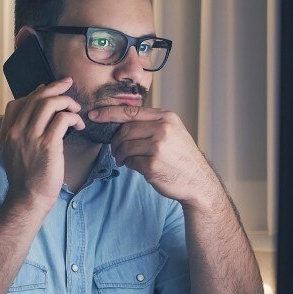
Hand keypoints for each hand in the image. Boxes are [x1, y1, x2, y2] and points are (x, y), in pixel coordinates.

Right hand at [0, 77, 86, 208]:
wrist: (28, 199)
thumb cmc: (26, 179)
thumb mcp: (13, 153)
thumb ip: (20, 134)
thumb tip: (37, 116)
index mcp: (6, 133)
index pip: (16, 103)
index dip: (35, 93)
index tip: (49, 92)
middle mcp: (16, 131)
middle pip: (35, 97)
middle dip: (54, 87)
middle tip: (68, 83)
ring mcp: (30, 137)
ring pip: (49, 103)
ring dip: (66, 101)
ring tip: (76, 108)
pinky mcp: (47, 144)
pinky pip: (63, 119)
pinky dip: (73, 117)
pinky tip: (79, 125)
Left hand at [90, 106, 224, 207]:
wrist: (198, 181)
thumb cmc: (181, 157)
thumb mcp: (173, 132)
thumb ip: (152, 124)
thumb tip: (120, 122)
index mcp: (167, 117)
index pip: (131, 112)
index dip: (109, 113)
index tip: (94, 115)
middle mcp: (163, 129)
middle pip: (125, 130)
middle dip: (116, 141)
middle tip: (116, 150)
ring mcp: (158, 147)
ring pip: (125, 146)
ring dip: (120, 155)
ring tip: (124, 160)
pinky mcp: (153, 165)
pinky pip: (131, 162)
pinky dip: (130, 165)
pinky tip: (138, 167)